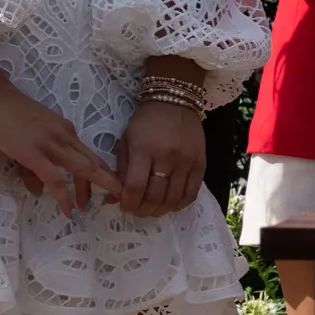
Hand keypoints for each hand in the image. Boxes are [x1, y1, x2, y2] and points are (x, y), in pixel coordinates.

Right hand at [0, 25, 118, 213]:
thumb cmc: (4, 113)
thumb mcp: (26, 139)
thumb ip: (33, 166)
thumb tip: (38, 190)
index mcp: (67, 131)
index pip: (91, 156)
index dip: (104, 174)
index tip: (109, 190)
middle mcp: (66, 136)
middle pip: (94, 164)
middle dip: (108, 185)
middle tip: (115, 202)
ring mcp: (52, 144)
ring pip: (84, 170)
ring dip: (93, 192)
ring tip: (94, 209)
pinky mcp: (35, 153)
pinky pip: (56, 179)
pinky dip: (65, 196)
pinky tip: (70, 210)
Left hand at [116, 100, 206, 216]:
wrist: (175, 103)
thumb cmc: (145, 122)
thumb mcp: (126, 141)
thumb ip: (120, 169)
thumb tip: (113, 198)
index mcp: (143, 149)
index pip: (136, 186)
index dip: (128, 202)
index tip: (124, 207)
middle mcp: (166, 157)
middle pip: (155, 195)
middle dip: (143, 209)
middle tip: (138, 211)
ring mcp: (186, 161)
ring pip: (174, 198)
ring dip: (161, 210)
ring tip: (153, 210)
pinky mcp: (200, 164)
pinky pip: (192, 193)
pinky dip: (180, 204)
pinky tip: (171, 204)